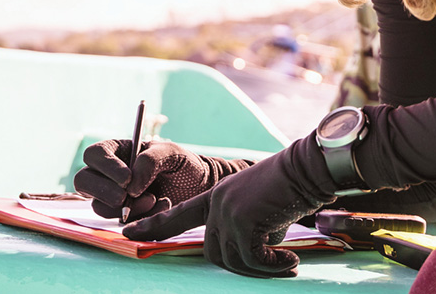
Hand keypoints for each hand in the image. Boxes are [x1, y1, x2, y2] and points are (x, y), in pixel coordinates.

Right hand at [73, 139, 251, 221]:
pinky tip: (159, 209)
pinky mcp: (122, 217)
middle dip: (103, 191)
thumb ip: (151, 160)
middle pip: (83, 181)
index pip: (94, 154)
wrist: (199, 189)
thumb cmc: (184, 165)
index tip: (127, 178)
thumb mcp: (172, 153)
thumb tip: (130, 184)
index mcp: (118, 151)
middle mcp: (109, 174)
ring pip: (99, 206)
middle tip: (126, 197)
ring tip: (155, 200)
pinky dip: (138, 219)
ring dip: (126, 207)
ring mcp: (113, 197)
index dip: (105, 166)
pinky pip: (118, 222)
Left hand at [122, 136, 338, 277]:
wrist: (307, 168)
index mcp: (215, 197)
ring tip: (287, 262)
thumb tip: (251, 252)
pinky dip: (273, 266)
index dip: (154, 227)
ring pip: (231, 260)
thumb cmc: (289, 186)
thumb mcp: (259, 205)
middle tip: (273, 264)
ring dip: (262, 268)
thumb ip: (245, 225)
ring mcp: (228, 212)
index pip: (177, 215)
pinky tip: (291, 261)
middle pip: (213, 252)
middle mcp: (217, 204)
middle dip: (242, 266)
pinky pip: (252, 259)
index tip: (128, 233)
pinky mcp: (244, 221)